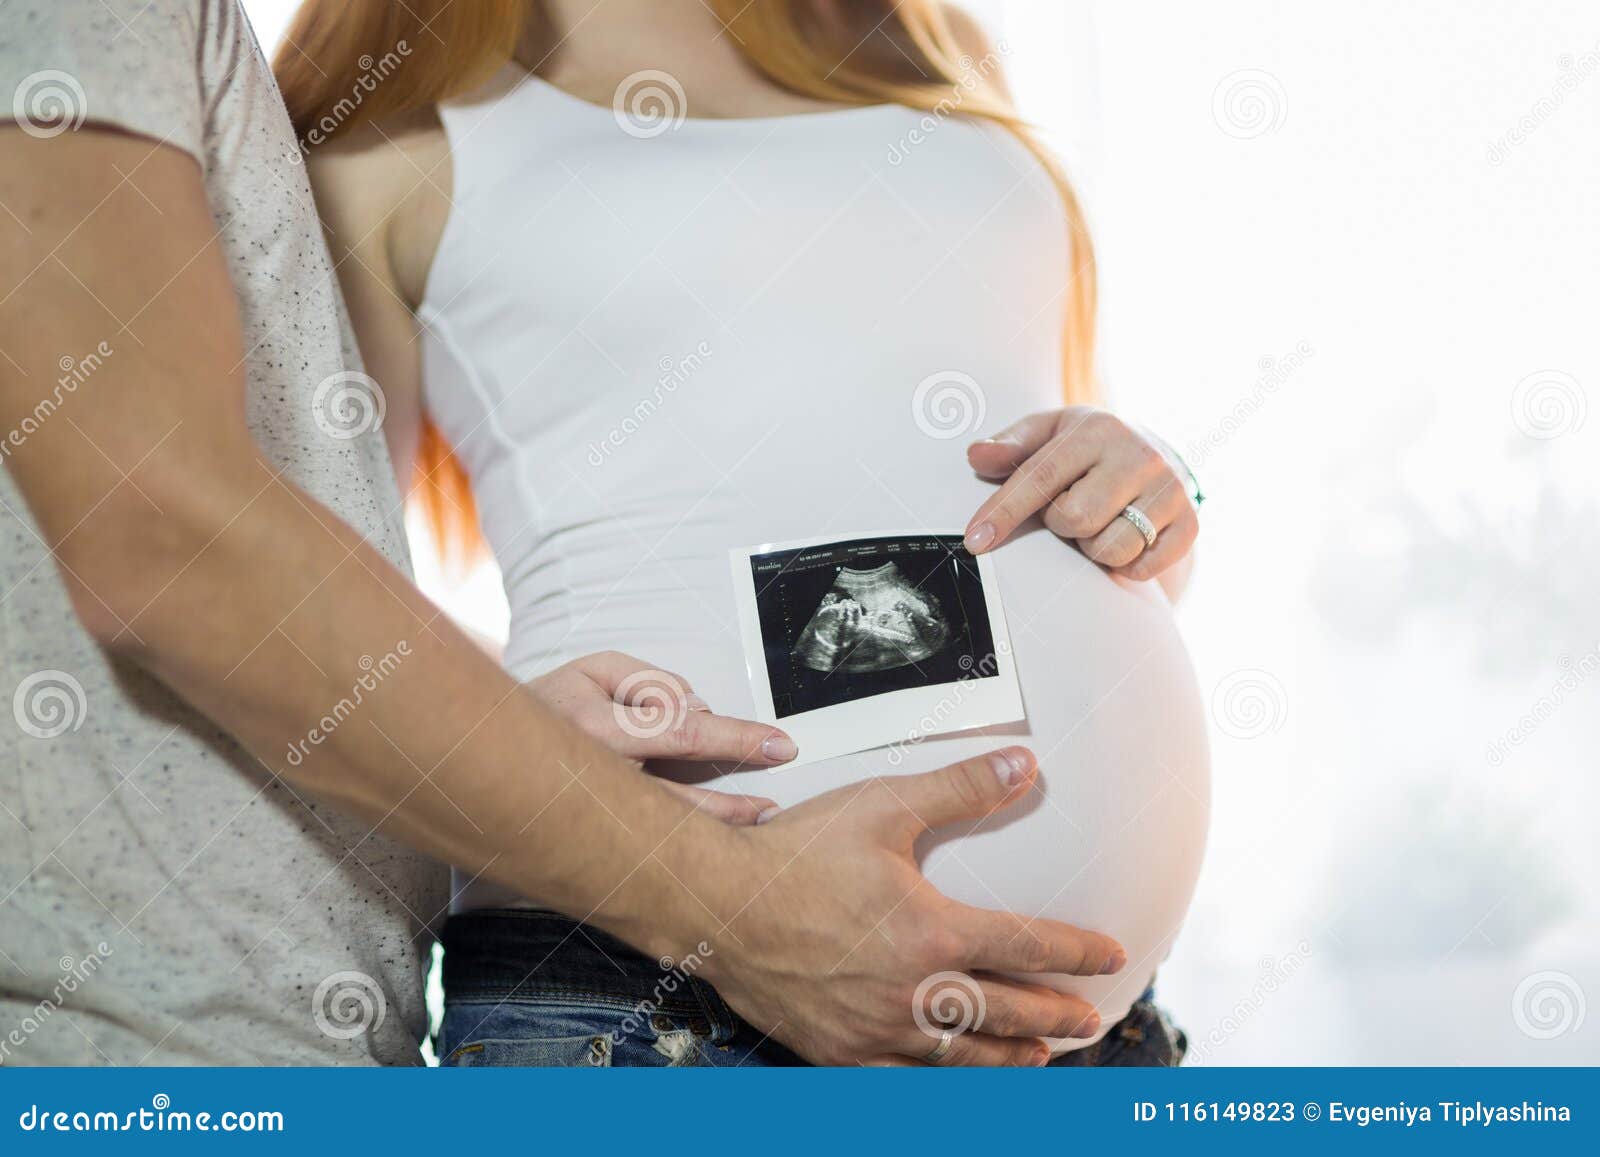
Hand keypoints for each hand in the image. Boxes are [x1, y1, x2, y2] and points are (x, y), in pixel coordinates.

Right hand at [527, 651, 795, 824]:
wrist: (481, 753)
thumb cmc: (546, 704)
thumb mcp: (593, 669)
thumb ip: (650, 683)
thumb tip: (696, 707)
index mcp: (595, 729)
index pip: (684, 733)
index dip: (736, 739)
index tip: (778, 744)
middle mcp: (593, 779)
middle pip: (681, 799)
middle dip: (732, 803)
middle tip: (773, 802)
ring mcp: (587, 817)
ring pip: (664, 830)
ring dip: (713, 828)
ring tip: (755, 819)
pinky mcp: (584, 841)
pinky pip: (642, 847)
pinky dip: (679, 846)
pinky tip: (709, 844)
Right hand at [703, 747, 1124, 1064]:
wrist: (715, 903)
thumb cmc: (793, 855)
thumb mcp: (883, 807)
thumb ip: (959, 789)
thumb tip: (1022, 767)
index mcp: (931, 933)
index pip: (1026, 946)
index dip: (1076, 952)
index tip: (1108, 954)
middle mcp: (913, 992)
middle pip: (1006, 1013)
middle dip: (1055, 1016)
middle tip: (1088, 1021)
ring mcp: (875, 1030)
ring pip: (962, 1059)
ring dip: (1010, 1057)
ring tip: (1039, 1056)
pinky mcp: (839, 1052)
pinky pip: (905, 1079)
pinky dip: (942, 1081)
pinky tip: (953, 1077)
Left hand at [964, 407, 1197, 581]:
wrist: (1155, 453)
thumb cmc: (1087, 448)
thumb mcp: (1047, 433)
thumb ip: (1010, 446)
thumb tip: (976, 455)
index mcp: (1097, 430)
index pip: (1041, 477)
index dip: (1004, 512)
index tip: (975, 540)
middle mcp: (1139, 456)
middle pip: (1075, 520)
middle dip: (1061, 523)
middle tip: (1072, 505)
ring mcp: (1170, 489)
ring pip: (1110, 549)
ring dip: (1092, 546)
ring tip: (1100, 521)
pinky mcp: (1189, 523)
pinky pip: (1143, 568)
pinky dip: (1125, 565)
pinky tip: (1125, 537)